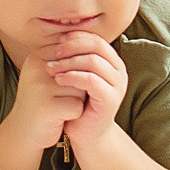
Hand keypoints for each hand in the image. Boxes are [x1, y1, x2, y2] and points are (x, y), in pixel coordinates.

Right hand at [11, 48, 85, 145]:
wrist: (23, 132)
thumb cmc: (41, 101)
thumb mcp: (48, 75)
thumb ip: (66, 59)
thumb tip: (96, 45)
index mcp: (36, 57)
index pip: (72, 54)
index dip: (76, 72)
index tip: (62, 85)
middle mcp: (36, 69)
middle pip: (78, 70)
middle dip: (77, 86)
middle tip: (61, 98)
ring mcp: (40, 88)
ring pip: (80, 88)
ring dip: (76, 100)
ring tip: (58, 106)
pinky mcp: (47, 108)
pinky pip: (77, 106)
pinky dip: (74, 114)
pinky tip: (60, 117)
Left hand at [50, 31, 128, 145]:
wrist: (86, 134)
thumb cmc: (79, 103)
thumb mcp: (77, 76)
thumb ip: (75, 58)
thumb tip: (60, 35)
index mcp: (112, 62)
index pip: (95, 39)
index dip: (75, 38)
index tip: (56, 41)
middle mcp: (119, 71)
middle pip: (96, 46)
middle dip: (72, 47)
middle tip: (53, 52)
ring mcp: (117, 85)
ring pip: (93, 62)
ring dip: (69, 62)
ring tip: (51, 67)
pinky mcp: (111, 99)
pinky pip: (91, 80)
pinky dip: (73, 77)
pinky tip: (58, 79)